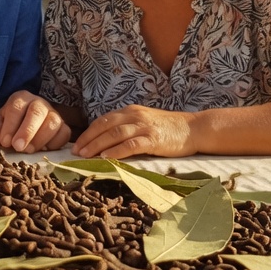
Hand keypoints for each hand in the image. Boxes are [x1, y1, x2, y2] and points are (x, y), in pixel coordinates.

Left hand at [0, 91, 71, 152]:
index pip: (17, 106)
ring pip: (53, 123)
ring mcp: (54, 115)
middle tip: (18, 147)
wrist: (24, 131)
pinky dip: (55, 144)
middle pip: (37, 112)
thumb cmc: (9, 127)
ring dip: (40, 139)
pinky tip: (43, 151)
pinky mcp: (64, 128)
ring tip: (29, 151)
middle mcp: (39, 103)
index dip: (11, 124)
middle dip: (27, 131)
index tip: (5, 142)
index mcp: (20, 99)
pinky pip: (64, 134)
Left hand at [71, 105, 196, 158]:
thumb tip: (105, 141)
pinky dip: (117, 151)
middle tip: (75, 152)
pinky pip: (131, 145)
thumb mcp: (144, 122)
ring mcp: (144, 127)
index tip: (77, 145)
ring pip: (114, 134)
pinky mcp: (154, 139)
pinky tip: (107, 158)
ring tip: (85, 156)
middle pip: (105, 126)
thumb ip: (127, 127)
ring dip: (97, 145)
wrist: (194, 129)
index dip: (88, 132)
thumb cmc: (168, 129)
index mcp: (130, 111)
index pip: (103, 120)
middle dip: (88, 139)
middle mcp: (135, 116)